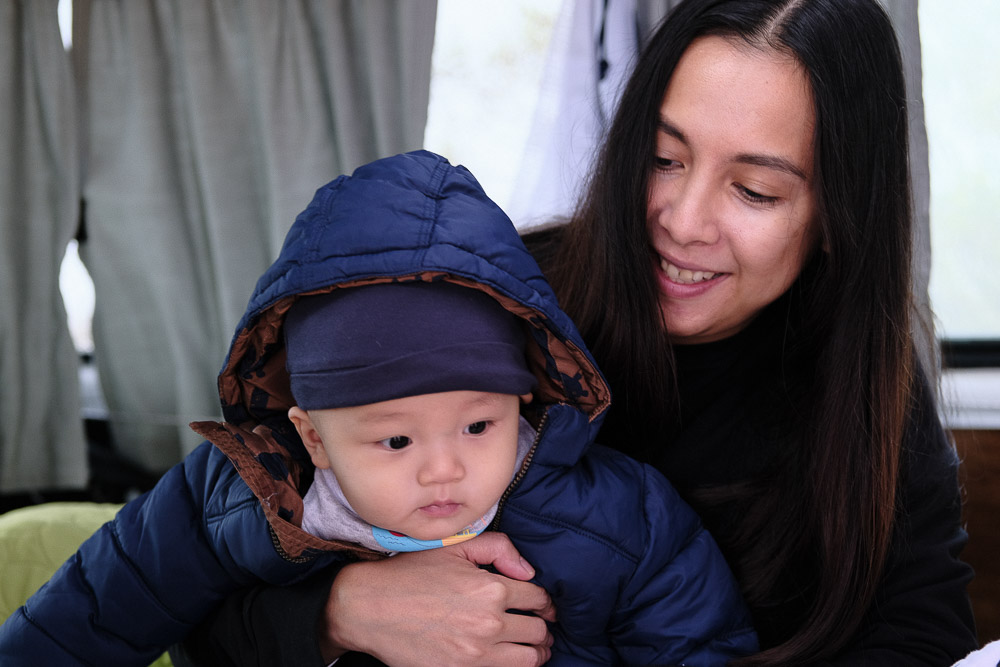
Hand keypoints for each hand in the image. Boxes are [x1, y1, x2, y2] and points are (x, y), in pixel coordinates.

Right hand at [320, 532, 554, 665]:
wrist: (369, 607)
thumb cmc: (410, 573)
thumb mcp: (454, 546)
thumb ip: (498, 548)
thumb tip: (528, 571)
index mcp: (491, 588)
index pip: (538, 598)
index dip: (544, 602)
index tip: (542, 606)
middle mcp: (489, 622)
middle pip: (538, 632)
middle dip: (542, 628)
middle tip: (541, 628)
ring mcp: (475, 653)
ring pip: (528, 659)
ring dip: (535, 652)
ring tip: (534, 648)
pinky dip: (511, 666)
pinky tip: (507, 657)